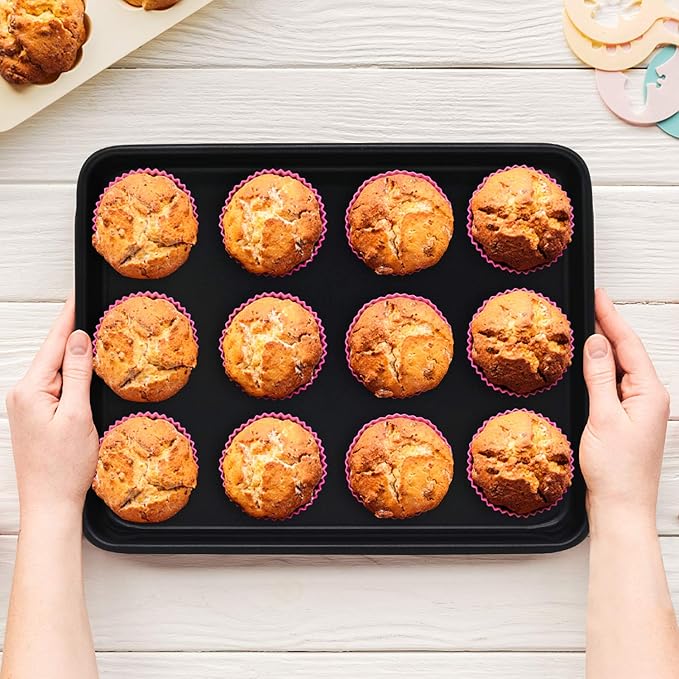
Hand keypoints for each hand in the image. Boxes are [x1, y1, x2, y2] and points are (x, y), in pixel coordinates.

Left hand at [6, 295, 97, 520]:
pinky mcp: (37, 415)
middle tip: (99, 314)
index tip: (77, 295)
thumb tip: (79, 339)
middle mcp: (24, 393)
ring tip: (99, 339)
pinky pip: (57, 385)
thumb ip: (77, 374)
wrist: (50, 505)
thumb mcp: (77, 415)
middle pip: (55, 353)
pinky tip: (87, 373)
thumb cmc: (63, 468)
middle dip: (76, 334)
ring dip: (77, 356)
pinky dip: (73, 376)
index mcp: (30, 390)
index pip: (55, 342)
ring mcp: (29, 405)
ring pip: (58, 370)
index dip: (69, 316)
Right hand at [580, 289, 669, 527]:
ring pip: (619, 369)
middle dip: (608, 327)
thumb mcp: (603, 417)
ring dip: (603, 348)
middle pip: (627, 353)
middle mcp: (647, 398)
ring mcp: (637, 410)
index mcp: (648, 393)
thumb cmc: (617, 470)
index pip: (628, 345)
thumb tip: (595, 342)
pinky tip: (587, 366)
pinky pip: (612, 385)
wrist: (621, 508)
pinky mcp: (624, 421)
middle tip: (589, 304)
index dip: (611, 317)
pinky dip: (599, 371)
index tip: (598, 295)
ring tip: (585, 327)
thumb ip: (600, 376)